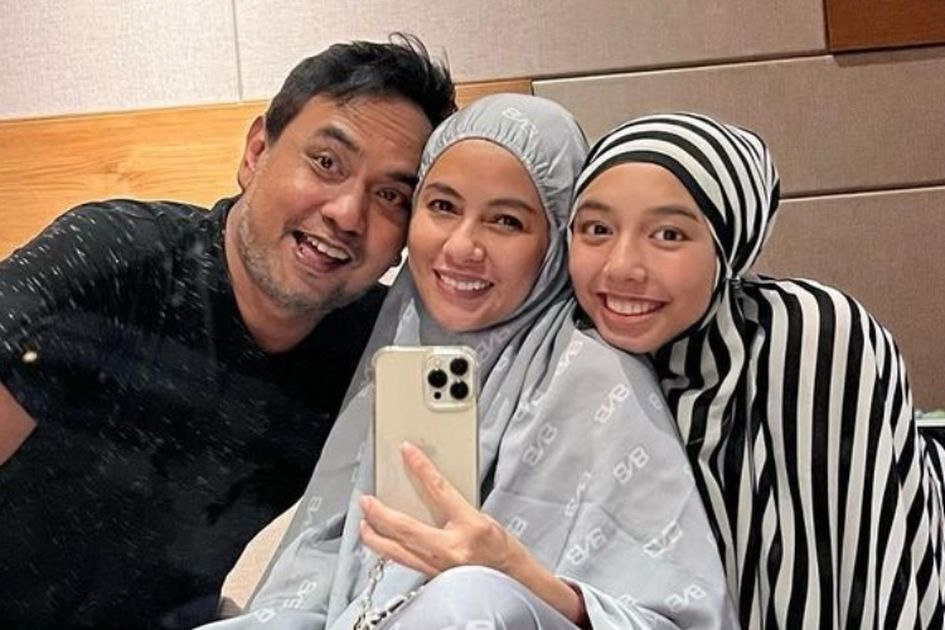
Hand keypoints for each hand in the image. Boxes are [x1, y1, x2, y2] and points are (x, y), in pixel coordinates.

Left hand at [359, 441, 521, 577]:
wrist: (512, 580)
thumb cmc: (501, 549)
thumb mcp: (483, 518)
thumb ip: (455, 506)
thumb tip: (430, 488)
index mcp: (470, 526)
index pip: (439, 489)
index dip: (421, 467)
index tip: (407, 452)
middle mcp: (452, 548)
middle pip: (406, 528)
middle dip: (381, 513)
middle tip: (366, 501)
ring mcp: (440, 567)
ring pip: (397, 551)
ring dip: (376, 537)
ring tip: (364, 524)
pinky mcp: (434, 578)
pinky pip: (405, 563)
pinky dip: (390, 551)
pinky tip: (383, 544)